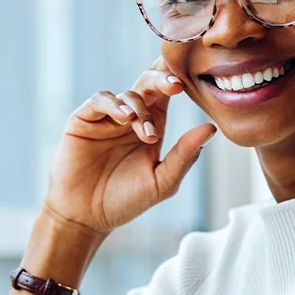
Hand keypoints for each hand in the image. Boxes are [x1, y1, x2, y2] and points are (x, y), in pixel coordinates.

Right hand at [43, 58, 217, 235]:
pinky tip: (126, 118)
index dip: (178, 78)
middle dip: (163, 79)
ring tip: (147, 132)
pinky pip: (100, 102)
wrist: (87, 217)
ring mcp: (106, 118)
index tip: (192, 77)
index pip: (166, 92)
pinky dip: (114, 105)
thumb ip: (184, 155)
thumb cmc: (126, 201)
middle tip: (176, 86)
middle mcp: (130, 117)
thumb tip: (211, 128)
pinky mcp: (83, 120)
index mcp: (152, 125)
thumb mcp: (161, 181)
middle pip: (148, 82)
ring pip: (127, 94)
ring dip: (140, 107)